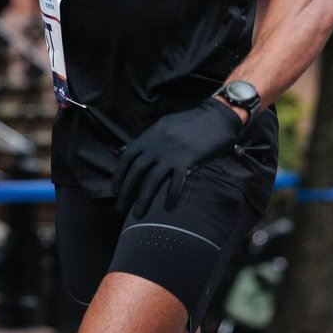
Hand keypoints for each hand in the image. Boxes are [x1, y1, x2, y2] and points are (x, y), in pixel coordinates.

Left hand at [113, 98, 243, 217]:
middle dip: (126, 192)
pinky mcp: (188, 160)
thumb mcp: (163, 126)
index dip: (119, 175)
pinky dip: (171, 196)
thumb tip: (126, 151)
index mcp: (149, 135)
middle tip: (121, 208)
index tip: (115, 191)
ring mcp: (171, 153)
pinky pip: (176, 182)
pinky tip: (168, 208)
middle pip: (136, 171)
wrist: (216, 117)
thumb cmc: (191, 123)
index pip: (127, 157)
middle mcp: (156, 144)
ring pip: (152, 180)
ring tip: (138, 214)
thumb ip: (146, 140)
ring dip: (143, 199)